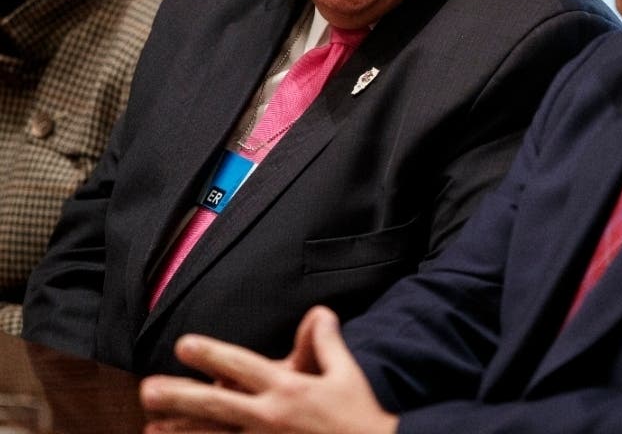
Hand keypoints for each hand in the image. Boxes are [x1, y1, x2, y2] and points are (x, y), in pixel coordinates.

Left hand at [140, 306, 397, 433]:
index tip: (183, 345)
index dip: (211, 354)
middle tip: (148, 389)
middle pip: (215, 406)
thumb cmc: (360, 415)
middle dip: (179, 396)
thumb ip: (327, 342)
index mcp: (289, 390)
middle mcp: (269, 418)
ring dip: (180, 433)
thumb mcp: (346, 374)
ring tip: (150, 429)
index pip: (242, 366)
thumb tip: (320, 312)